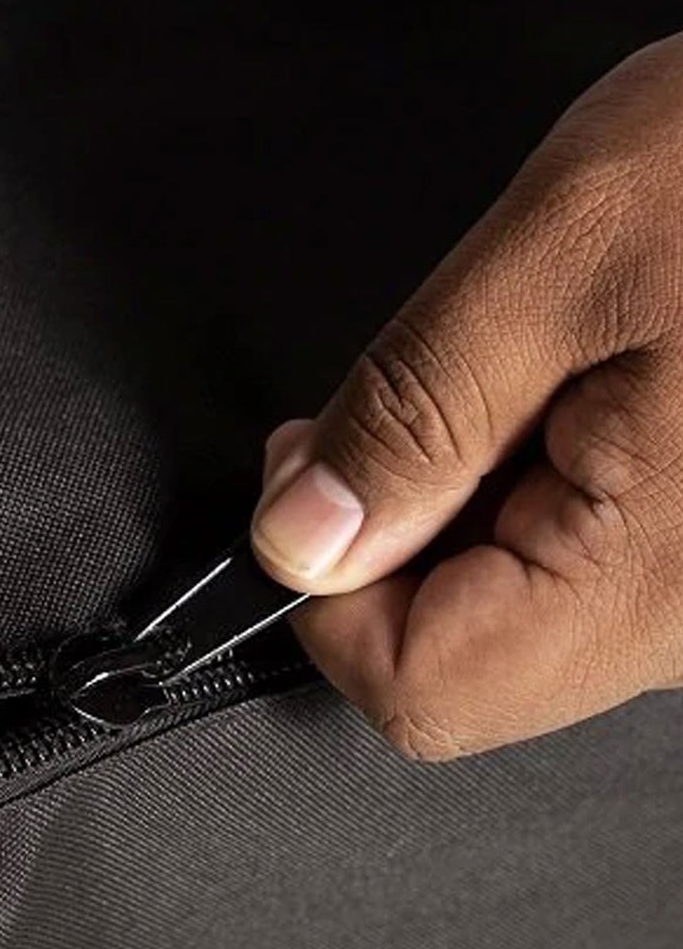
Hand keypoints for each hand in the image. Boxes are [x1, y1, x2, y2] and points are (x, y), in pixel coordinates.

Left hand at [250, 33, 682, 760]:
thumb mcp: (560, 255)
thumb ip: (414, 414)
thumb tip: (301, 539)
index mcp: (663, 578)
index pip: (422, 693)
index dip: (325, 589)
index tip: (312, 471)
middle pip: (462, 659)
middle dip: (397, 527)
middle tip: (440, 385)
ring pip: (516, 611)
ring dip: (469, 495)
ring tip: (537, 364)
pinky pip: (579, 565)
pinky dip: (532, 483)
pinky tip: (574, 388)